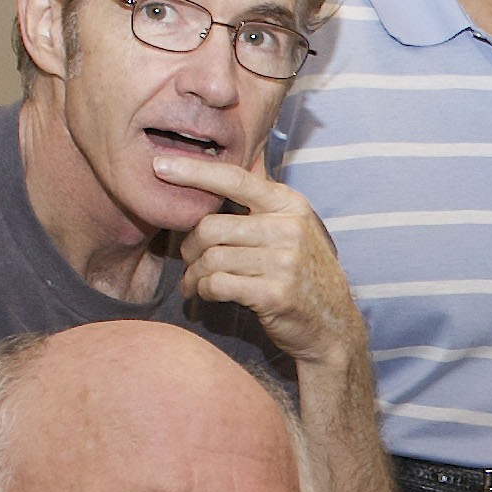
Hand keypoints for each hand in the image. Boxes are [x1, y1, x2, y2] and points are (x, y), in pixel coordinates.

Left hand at [151, 154, 364, 371]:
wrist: (332, 325)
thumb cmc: (301, 274)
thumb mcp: (293, 229)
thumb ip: (261, 203)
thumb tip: (215, 171)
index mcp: (289, 205)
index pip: (234, 179)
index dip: (194, 171)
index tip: (159, 167)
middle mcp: (289, 228)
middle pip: (212, 227)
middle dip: (189, 247)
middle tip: (187, 261)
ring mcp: (285, 262)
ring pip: (212, 258)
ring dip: (194, 275)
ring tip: (193, 284)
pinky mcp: (276, 294)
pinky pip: (218, 284)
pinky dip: (203, 290)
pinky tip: (206, 294)